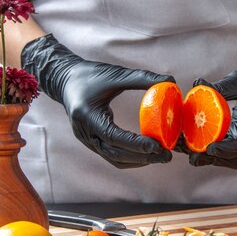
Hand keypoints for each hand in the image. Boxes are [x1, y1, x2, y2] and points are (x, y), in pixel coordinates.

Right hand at [21, 34, 173, 167]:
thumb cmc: (91, 75)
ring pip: (114, 159)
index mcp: (86, 115)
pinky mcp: (92, 142)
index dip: (135, 143)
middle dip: (142, 157)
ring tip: (161, 156)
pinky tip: (147, 154)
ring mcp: (87, 140)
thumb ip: (142, 78)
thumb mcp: (116, 74)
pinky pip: (112, 156)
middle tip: (166, 155)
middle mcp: (84, 132)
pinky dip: (131, 158)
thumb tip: (170, 80)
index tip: (157, 146)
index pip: (112, 136)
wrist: (66, 80)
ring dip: (138, 161)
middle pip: (115, 154)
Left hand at [183, 42, 236, 168]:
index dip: (228, 149)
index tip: (209, 148)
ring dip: (212, 158)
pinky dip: (214, 149)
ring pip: (234, 158)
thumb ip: (221, 87)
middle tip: (194, 156)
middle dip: (216, 159)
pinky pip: (229, 150)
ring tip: (190, 152)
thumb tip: (197, 85)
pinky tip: (195, 143)